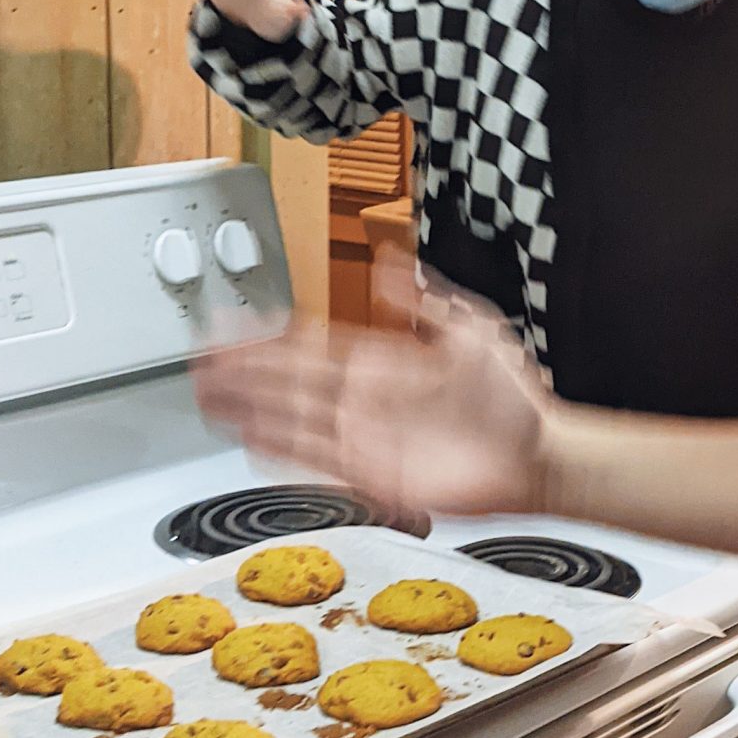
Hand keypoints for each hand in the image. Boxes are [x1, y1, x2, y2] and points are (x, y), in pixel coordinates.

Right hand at [194, 253, 549, 517]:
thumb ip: (424, 299)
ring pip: (291, 420)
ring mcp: (365, 439)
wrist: (539, 454)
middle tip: (198, 360)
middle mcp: (364, 400)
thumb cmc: (512, 396)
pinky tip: (251, 440)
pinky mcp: (374, 476)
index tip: (229, 326)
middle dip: (241, 371)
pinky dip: (283, 450)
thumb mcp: (470, 329)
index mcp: (380, 363)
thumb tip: (388, 260)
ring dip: (249, 409)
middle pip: (287, 382)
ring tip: (207, 397)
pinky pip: (318, 462)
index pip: (308, 346)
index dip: (266, 337)